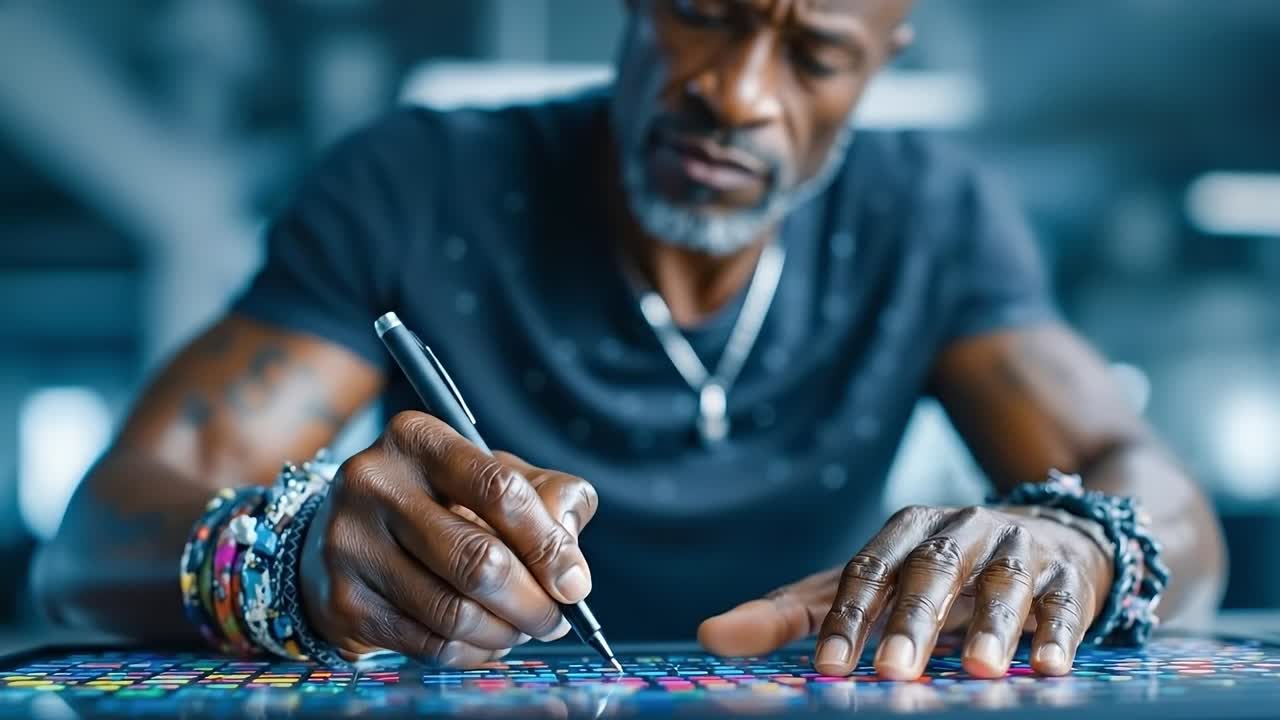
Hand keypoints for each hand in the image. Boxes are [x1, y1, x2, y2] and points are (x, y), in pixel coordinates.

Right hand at [300, 411, 597, 666]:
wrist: (351, 532)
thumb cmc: (443, 499)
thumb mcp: (497, 474)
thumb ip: (550, 498)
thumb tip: (570, 568)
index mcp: (417, 438)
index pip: (498, 490)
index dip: (547, 545)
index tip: (574, 584)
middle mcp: (373, 483)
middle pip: (478, 560)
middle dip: (532, 602)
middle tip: (555, 619)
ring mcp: (350, 544)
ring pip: (453, 612)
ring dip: (505, 632)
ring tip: (522, 628)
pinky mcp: (343, 601)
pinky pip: (428, 644)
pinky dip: (472, 652)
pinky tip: (486, 640)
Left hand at [698, 505, 1111, 678]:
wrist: (1047, 539)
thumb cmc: (935, 575)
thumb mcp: (863, 586)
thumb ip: (791, 613)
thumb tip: (709, 636)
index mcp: (903, 531)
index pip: (867, 570)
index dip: (848, 617)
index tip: (830, 668)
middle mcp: (958, 530)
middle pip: (930, 571)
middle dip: (912, 622)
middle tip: (894, 672)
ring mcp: (1015, 549)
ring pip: (1002, 583)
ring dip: (993, 627)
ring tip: (982, 671)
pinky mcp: (1065, 575)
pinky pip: (1062, 602)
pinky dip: (1056, 633)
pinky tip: (1048, 666)